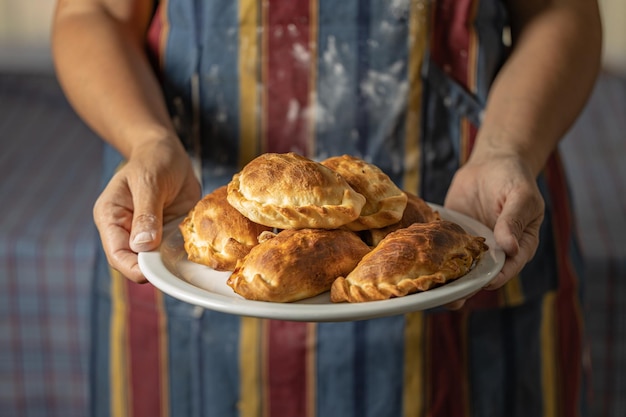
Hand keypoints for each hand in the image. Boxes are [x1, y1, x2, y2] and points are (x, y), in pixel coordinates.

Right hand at [93, 140, 201, 282]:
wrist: (168, 152)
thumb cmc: (153, 160)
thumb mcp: (149, 182)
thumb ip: (146, 213)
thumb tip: (142, 245)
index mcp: (111, 218)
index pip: (117, 254)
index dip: (134, 268)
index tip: (156, 270)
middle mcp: (126, 231)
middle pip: (135, 264)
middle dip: (155, 268)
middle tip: (178, 265)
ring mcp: (147, 235)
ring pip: (155, 261)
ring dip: (171, 264)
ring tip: (188, 258)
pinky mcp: (165, 234)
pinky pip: (172, 252)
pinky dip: (183, 255)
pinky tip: (195, 251)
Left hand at [442, 153, 544, 308]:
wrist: (491, 162)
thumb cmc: (513, 178)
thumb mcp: (520, 197)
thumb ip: (513, 221)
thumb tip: (509, 248)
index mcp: (517, 246)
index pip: (507, 268)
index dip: (495, 278)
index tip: (482, 284)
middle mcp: (494, 251)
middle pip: (480, 275)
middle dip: (465, 287)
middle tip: (449, 298)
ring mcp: (472, 244)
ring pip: (459, 266)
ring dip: (445, 278)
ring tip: (428, 290)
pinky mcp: (452, 234)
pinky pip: (442, 246)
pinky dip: (430, 255)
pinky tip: (415, 262)